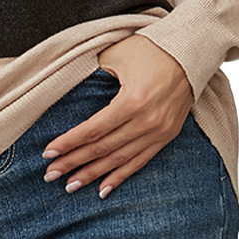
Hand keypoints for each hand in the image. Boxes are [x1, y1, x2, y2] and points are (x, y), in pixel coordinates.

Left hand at [41, 36, 194, 198]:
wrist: (191, 50)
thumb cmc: (151, 48)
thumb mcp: (117, 54)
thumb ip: (94, 74)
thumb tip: (73, 91)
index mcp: (133, 100)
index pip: (93, 130)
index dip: (69, 143)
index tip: (48, 153)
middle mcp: (147, 121)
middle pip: (103, 148)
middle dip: (74, 163)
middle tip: (50, 174)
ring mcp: (159, 131)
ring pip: (120, 159)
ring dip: (93, 175)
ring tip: (70, 187)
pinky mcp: (167, 135)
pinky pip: (140, 161)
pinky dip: (121, 176)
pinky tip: (103, 189)